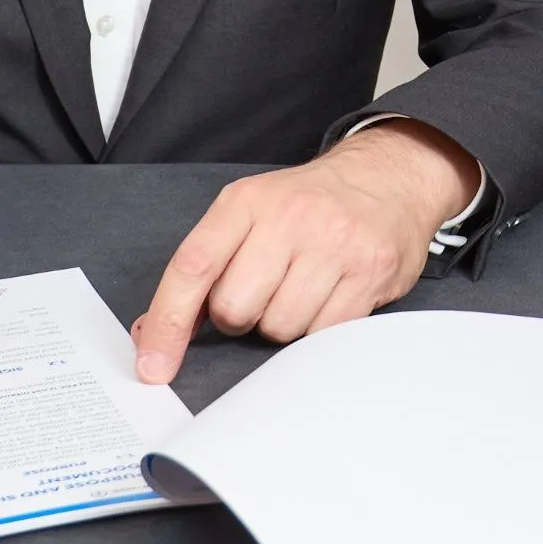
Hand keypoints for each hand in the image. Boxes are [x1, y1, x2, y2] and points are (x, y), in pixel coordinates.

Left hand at [129, 119, 480, 384]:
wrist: (389, 178)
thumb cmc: (309, 205)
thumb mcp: (249, 213)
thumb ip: (204, 267)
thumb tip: (153, 332)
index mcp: (246, 202)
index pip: (193, 267)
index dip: (167, 323)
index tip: (153, 365)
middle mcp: (289, 217)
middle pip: (235, 309)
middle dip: (241, 317)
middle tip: (265, 292)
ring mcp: (333, 244)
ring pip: (279, 328)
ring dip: (283, 323)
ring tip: (302, 289)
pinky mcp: (369, 272)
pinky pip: (323, 335)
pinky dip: (317, 330)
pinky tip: (329, 299)